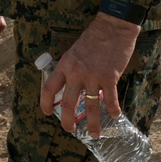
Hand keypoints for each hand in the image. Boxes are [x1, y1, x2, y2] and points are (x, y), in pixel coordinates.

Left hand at [40, 12, 139, 136]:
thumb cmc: (93, 37)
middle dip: (66, 120)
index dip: (45, 103)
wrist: (112, 27)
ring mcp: (93, 76)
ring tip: (94, 134)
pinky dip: (113, 110)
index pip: (48, 88)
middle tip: (69, 129)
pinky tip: (115, 116)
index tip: (46, 112)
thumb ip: (70, 68)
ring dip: (93, 123)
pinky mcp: (110, 78)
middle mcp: (76, 73)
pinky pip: (110, 99)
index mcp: (64, 65)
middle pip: (67, 103)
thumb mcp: (74, 52)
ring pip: (90, 106)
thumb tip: (70, 85)